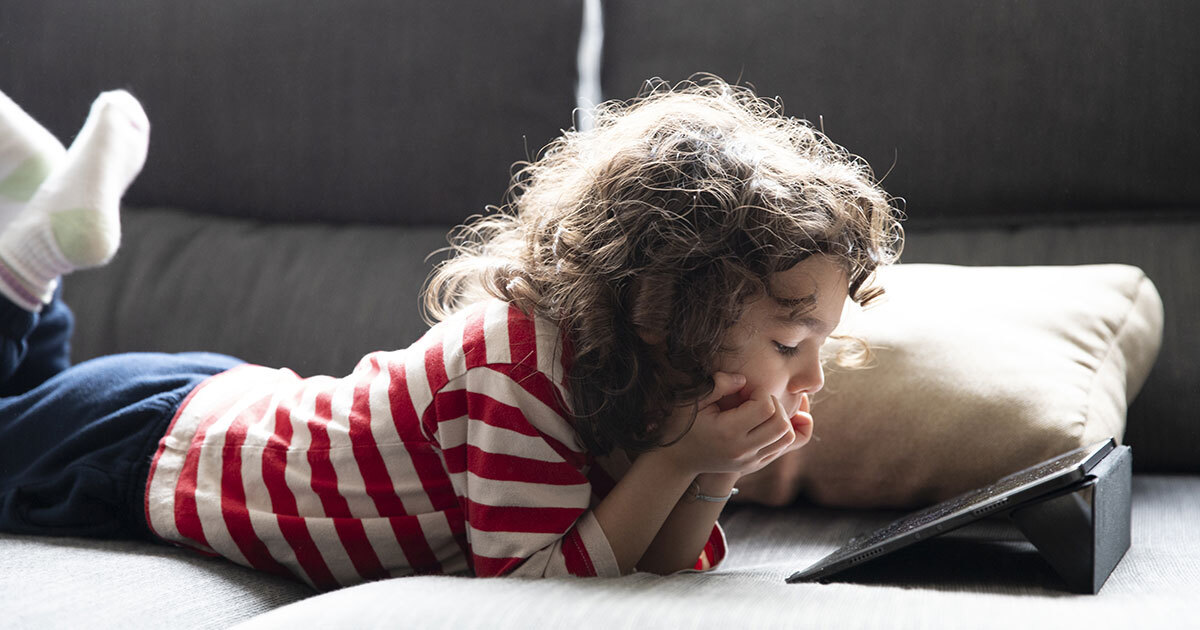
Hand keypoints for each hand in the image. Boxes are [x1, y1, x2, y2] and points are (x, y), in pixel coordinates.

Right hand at [653, 372, 796, 476]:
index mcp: (728, 432)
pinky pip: (781, 447)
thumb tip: (744, 380)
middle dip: (774, 404)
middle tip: (754, 399)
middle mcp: (743, 451)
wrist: (676, 458)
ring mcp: (750, 462)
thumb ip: (718, 384)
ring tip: (760, 411)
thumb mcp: (693, 399)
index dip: (760, 392)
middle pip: (781, 423)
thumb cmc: (682, 424)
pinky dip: (779, 431)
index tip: (744, 391)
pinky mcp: (754, 466)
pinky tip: (762, 422)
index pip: (766, 407)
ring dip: (780, 418)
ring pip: (786, 437)